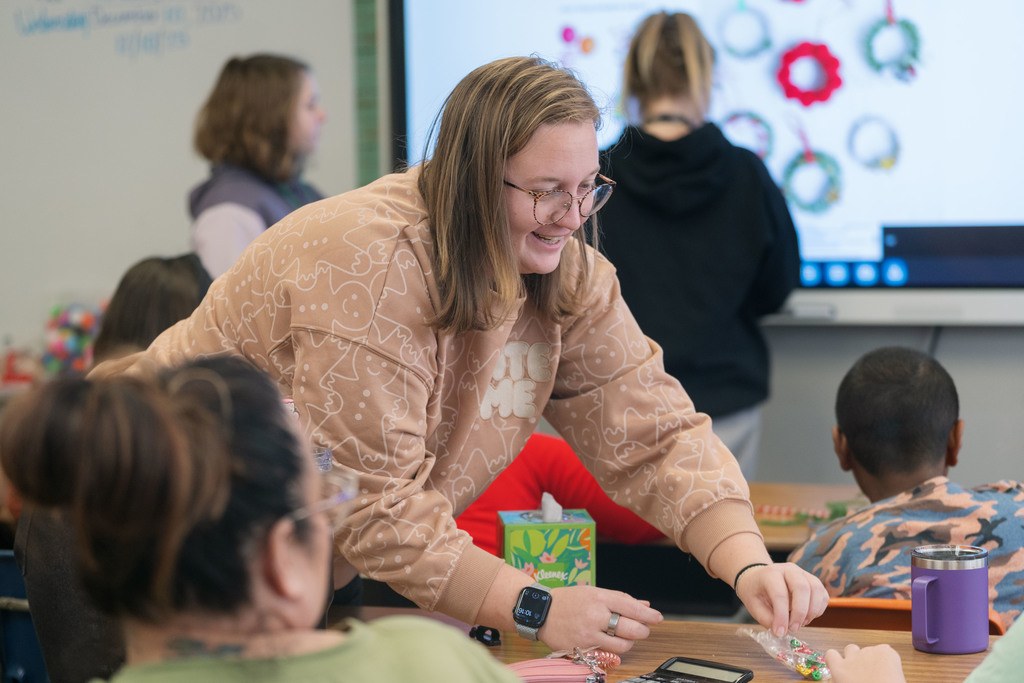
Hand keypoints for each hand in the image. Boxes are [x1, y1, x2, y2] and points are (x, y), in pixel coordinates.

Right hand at [539, 586, 662, 653]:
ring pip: (622, 644)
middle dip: (642, 630)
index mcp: (599, 597)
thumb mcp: (594, 592)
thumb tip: (644, 604)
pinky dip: (614, 650)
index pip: (631, 607)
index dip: (648, 614)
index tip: (657, 618)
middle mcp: (595, 615)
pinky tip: (612, 643)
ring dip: (629, 642)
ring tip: (624, 636)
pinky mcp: (582, 648)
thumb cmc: (568, 600)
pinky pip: (608, 653)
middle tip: (643, 628)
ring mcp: (589, 633)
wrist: (540, 612)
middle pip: (631, 628)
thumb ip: (620, 599)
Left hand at [733, 562, 828, 635]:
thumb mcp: (752, 605)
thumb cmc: (756, 591)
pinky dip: (818, 610)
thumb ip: (766, 618)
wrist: (759, 578)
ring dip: (811, 611)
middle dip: (800, 612)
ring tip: (800, 624)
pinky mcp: (813, 581)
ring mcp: (803, 573)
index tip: (780, 632)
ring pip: (816, 590)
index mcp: (770, 573)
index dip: (781, 616)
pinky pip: (823, 595)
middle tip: (793, 628)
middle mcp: (789, 569)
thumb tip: (781, 631)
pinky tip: (806, 618)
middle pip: (802, 587)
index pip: (779, 593)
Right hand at [824, 643, 905, 682]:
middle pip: (850, 648)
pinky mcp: (884, 651)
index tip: (842, 663)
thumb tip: (844, 679)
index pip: (831, 655)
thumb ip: (842, 679)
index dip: (836, 658)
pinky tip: (890, 670)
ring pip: (869, 650)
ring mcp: (868, 651)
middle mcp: (852, 657)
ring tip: (880, 673)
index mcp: (839, 669)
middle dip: (856, 656)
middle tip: (864, 669)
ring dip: (872, 658)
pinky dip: (888, 658)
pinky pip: (885, 650)